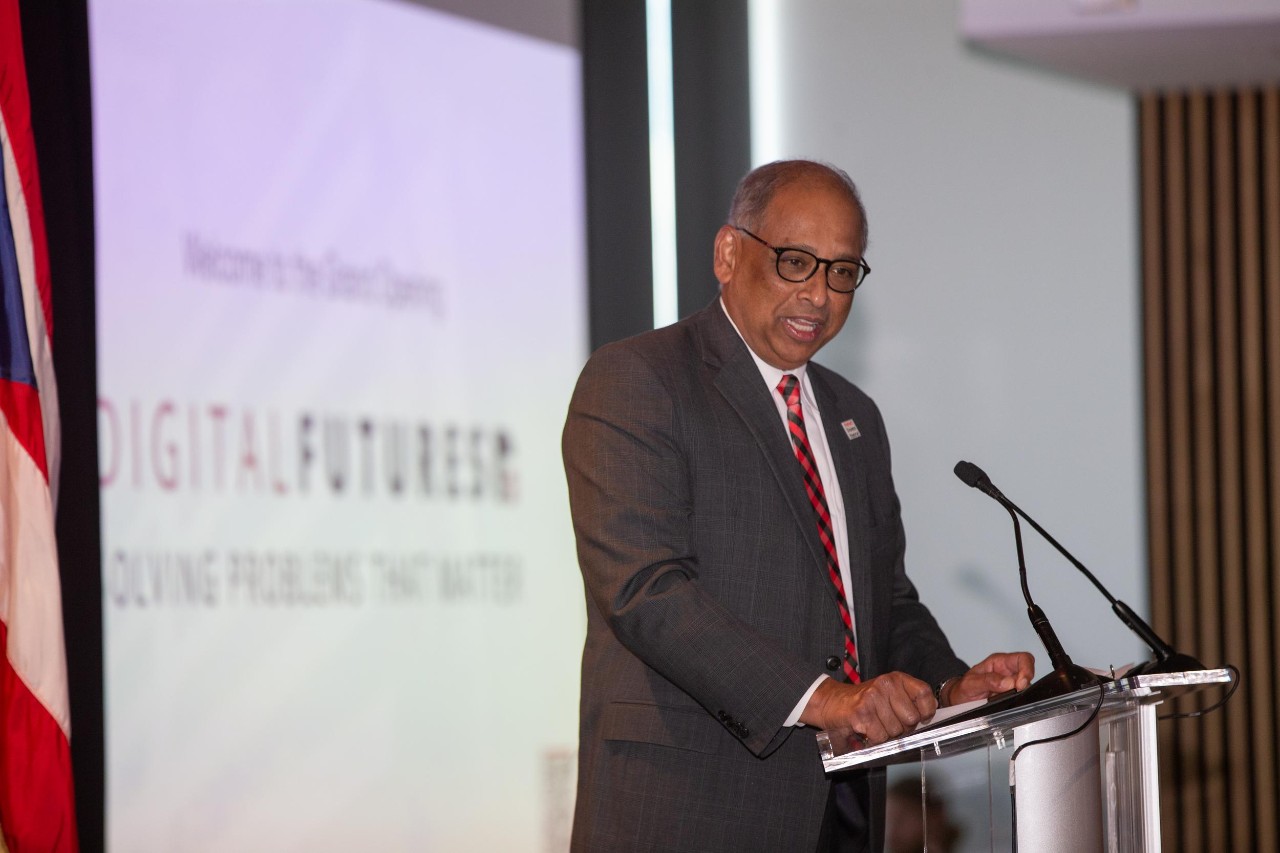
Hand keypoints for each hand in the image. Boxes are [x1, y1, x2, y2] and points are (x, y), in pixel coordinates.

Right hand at [799, 672, 935, 746]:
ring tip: (874, 725)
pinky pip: (880, 736)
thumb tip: (931, 712)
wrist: (830, 702)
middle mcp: (886, 684)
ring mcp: (873, 697)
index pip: (925, 694)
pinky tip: (865, 731)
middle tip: (887, 723)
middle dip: (902, 728)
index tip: (919, 719)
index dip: (926, 711)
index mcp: (896, 679)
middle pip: (912, 718)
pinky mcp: (862, 712)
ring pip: (896, 730)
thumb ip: (909, 701)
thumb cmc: (861, 702)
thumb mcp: (887, 695)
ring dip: (886, 734)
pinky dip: (873, 740)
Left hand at [941, 652, 1034, 705]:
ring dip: (1021, 693)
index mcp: (998, 662)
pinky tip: (1008, 704)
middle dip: (1025, 682)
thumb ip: (988, 681)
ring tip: (1005, 699)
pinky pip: (1021, 698)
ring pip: (1027, 686)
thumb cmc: (963, 688)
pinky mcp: (1011, 697)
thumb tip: (1009, 683)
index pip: (1022, 658)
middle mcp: (1007, 672)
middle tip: (1017, 692)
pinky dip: (1018, 701)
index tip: (1021, 684)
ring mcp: (1010, 685)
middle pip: (1028, 671)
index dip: (1026, 669)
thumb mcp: (970, 684)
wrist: (958, 700)